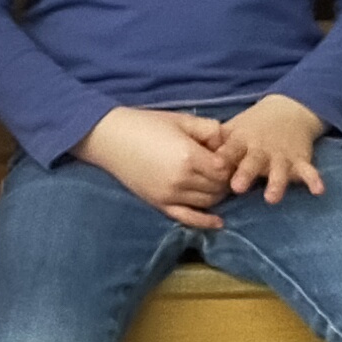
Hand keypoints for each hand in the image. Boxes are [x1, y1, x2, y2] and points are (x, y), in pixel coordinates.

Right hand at [76, 104, 232, 230]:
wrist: (111, 138)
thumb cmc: (146, 124)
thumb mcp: (182, 119)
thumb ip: (210, 129)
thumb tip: (228, 144)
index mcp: (189, 156)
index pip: (224, 169)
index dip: (230, 163)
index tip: (226, 155)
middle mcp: (182, 180)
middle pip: (219, 187)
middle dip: (225, 178)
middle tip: (221, 168)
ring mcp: (170, 195)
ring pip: (208, 202)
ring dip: (216, 194)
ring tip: (214, 182)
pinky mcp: (160, 204)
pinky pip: (188, 218)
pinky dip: (205, 222)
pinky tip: (218, 222)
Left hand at [216, 93, 327, 204]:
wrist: (288, 111)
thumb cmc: (252, 127)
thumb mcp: (232, 129)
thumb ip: (213, 145)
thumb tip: (184, 160)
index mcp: (241, 142)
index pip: (229, 151)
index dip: (222, 160)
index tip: (214, 169)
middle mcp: (261, 150)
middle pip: (252, 163)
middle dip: (246, 174)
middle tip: (237, 187)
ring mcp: (281, 156)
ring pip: (278, 171)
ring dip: (276, 184)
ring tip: (272, 198)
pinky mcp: (300, 160)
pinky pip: (308, 172)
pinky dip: (314, 180)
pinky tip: (318, 191)